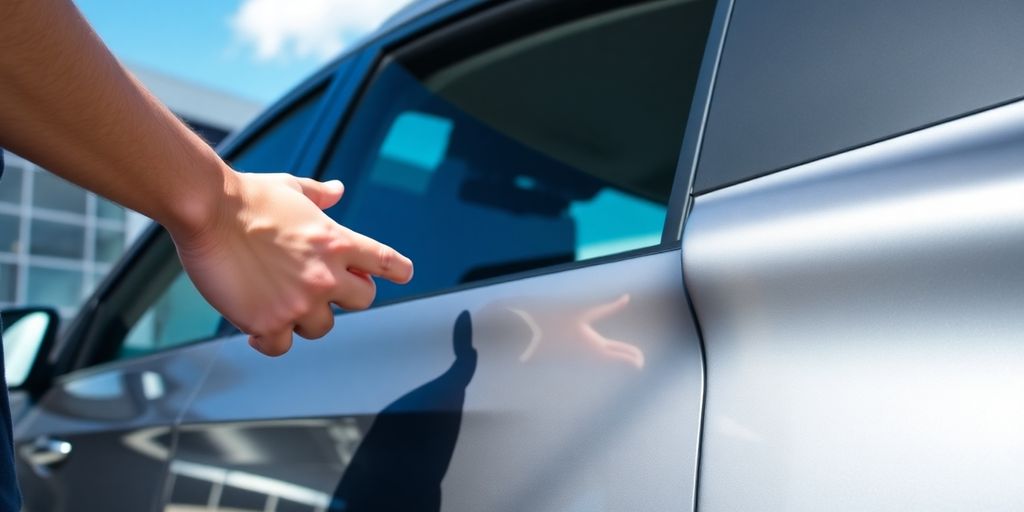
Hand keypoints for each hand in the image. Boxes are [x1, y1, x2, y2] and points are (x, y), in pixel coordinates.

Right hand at [168, 170, 412, 355]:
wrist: (208, 210)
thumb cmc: (247, 196)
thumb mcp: (291, 187)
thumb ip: (319, 194)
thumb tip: (338, 189)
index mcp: (337, 241)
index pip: (385, 262)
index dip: (397, 270)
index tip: (403, 274)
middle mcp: (327, 276)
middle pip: (362, 301)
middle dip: (345, 296)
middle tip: (320, 289)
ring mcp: (299, 302)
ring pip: (321, 327)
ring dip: (304, 317)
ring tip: (279, 301)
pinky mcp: (268, 322)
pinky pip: (281, 346)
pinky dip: (270, 339)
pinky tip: (257, 329)